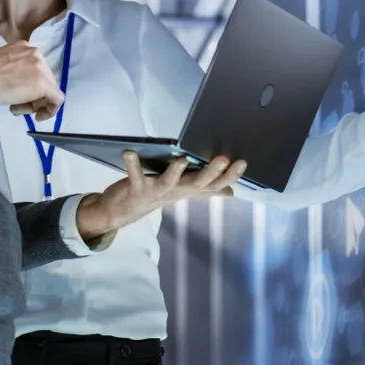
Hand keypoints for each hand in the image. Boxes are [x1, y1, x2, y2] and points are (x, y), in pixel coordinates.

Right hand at [0, 42, 63, 120]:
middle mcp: (36, 53)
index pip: (37, 71)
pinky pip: (57, 99)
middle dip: (34, 96)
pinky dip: (50, 110)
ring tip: (16, 108)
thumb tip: (23, 85)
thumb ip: (17, 71)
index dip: (30, 87)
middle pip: (46, 80)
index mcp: (25, 47)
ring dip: (35, 103)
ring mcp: (41, 67)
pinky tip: (37, 116)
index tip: (18, 96)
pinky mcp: (43, 84)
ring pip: (50, 90)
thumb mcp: (3, 67)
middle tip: (17, 105)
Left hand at [74, 153, 247, 241]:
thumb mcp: (182, 192)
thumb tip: (230, 191)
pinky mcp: (136, 188)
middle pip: (197, 184)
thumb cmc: (154, 195)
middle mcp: (175, 191)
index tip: (242, 162)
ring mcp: (156, 191)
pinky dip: (132, 164)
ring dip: (175, 172)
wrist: (122, 212)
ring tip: (181, 159)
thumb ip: (206, 190)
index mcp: (188, 189)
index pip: (214, 184)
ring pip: (168, 183)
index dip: (229, 176)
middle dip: (211, 173)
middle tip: (223, 159)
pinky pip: (134, 175)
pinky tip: (130, 152)